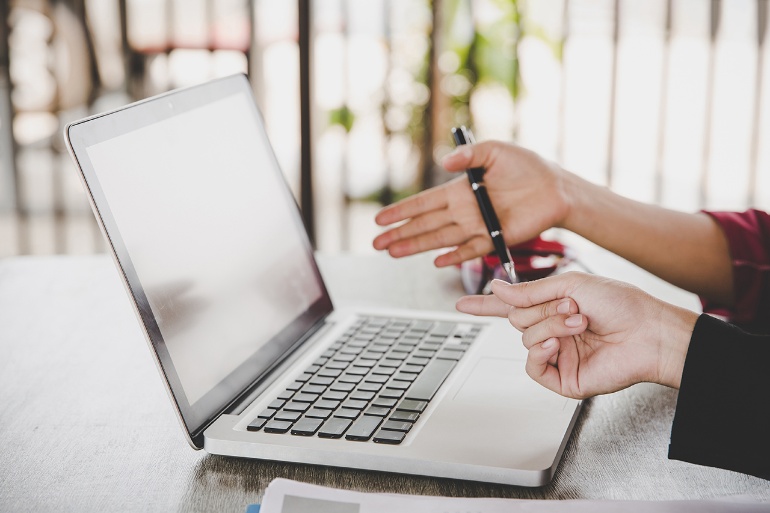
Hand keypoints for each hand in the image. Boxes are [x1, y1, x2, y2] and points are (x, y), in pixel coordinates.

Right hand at [372, 141, 570, 267]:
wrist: (556, 187)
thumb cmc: (527, 166)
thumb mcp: (495, 151)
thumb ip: (469, 155)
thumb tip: (444, 162)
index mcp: (461, 189)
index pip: (424, 203)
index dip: (401, 211)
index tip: (380, 219)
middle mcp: (465, 210)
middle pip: (425, 224)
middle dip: (400, 234)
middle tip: (377, 243)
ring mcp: (478, 227)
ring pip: (440, 239)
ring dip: (416, 246)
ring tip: (393, 253)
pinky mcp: (495, 239)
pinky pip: (470, 250)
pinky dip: (454, 256)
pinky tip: (436, 261)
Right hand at [456, 272, 698, 398]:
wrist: (648, 332)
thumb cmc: (621, 304)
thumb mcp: (570, 284)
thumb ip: (529, 291)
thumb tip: (497, 288)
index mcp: (554, 307)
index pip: (512, 308)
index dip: (487, 305)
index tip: (462, 304)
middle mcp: (553, 332)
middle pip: (517, 320)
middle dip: (541, 310)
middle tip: (571, 306)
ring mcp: (558, 355)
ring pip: (524, 339)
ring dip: (550, 326)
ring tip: (579, 322)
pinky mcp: (563, 378)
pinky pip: (532, 366)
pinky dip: (539, 351)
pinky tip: (556, 344)